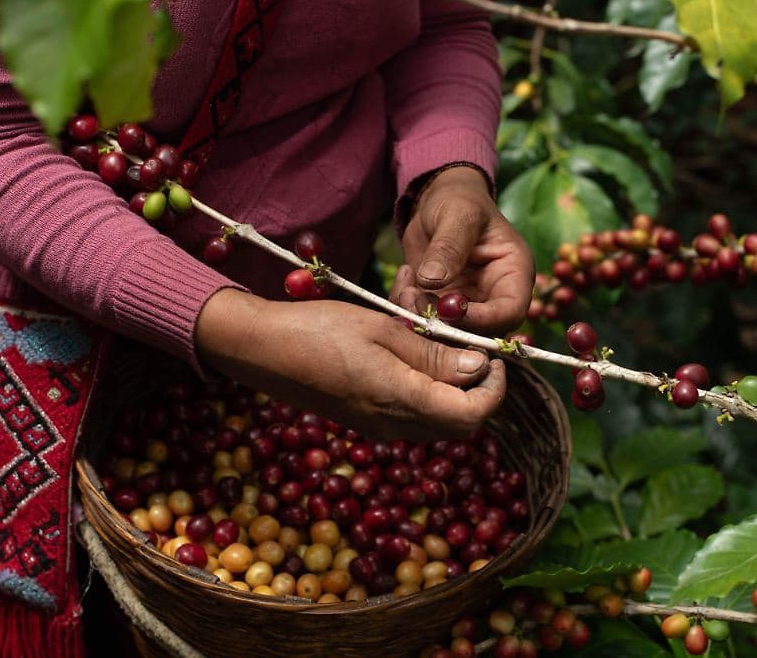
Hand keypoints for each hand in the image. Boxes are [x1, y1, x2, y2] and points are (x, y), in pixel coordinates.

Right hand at [195, 289, 506, 440]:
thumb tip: (479, 369)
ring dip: (455, 393)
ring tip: (446, 350)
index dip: (494, 389)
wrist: (262, 349)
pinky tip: (417, 360)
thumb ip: (433, 354)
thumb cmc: (320, 329)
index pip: (472, 415)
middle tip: (474, 351)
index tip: (493, 356)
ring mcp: (378, 428)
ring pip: (439, 423)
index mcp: (400, 400)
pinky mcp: (366, 421)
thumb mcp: (384, 329)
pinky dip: (431, 395)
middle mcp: (392, 425)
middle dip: (479, 392)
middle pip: (460, 425)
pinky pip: (414, 418)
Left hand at [391, 165, 534, 335]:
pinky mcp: (440, 307)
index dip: (484, 320)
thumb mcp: (457, 215)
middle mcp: (494, 296)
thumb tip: (431, 280)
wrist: (438, 203)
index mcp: (513, 274)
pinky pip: (424, 321)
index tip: (449, 311)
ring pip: (448, 332)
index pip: (510, 311)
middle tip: (416, 300)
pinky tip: (404, 278)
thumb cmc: (460, 201)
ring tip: (407, 287)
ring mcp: (466, 305)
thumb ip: (448, 246)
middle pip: (480, 333)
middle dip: (445, 325)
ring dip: (421, 318)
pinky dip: (408, 309)